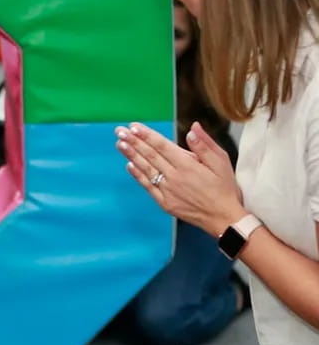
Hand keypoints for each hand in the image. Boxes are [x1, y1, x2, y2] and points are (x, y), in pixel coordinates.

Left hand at [114, 121, 245, 236]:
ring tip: (120, 143)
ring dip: (131, 155)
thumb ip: (205, 145)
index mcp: (188, 165)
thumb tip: (193, 128)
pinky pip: (148, 186)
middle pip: (150, 156)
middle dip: (133, 141)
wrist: (223, 219)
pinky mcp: (164, 202)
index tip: (134, 126)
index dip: (147, 135)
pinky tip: (129, 165)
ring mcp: (168, 191)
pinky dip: (138, 175)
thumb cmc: (225, 189)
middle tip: (120, 131)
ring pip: (146, 169)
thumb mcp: (222, 162)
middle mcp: (174, 177)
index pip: (162, 146)